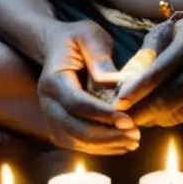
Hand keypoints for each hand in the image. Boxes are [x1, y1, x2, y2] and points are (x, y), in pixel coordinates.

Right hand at [37, 21, 140, 154]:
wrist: (56, 45)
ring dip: (105, 145)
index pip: (77, 103)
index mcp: (53, 80)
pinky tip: (121, 145)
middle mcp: (47, 102)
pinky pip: (77, 143)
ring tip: (133, 142)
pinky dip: (99, 148)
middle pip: (74, 128)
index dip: (102, 114)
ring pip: (75, 141)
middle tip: (135, 135)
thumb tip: (114, 82)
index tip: (128, 120)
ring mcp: (50, 117)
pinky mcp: (59, 126)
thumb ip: (100, 56)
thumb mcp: (90, 36)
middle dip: (106, 136)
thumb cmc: (77, 38)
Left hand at [114, 8, 182, 126]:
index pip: (159, 72)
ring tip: (139, 114)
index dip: (137, 91)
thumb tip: (123, 87)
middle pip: (169, 99)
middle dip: (142, 112)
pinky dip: (170, 116)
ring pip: (178, 112)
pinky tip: (160, 111)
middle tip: (123, 117)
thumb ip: (147, 57)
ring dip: (154, 117)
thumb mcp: (168, 33)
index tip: (118, 104)